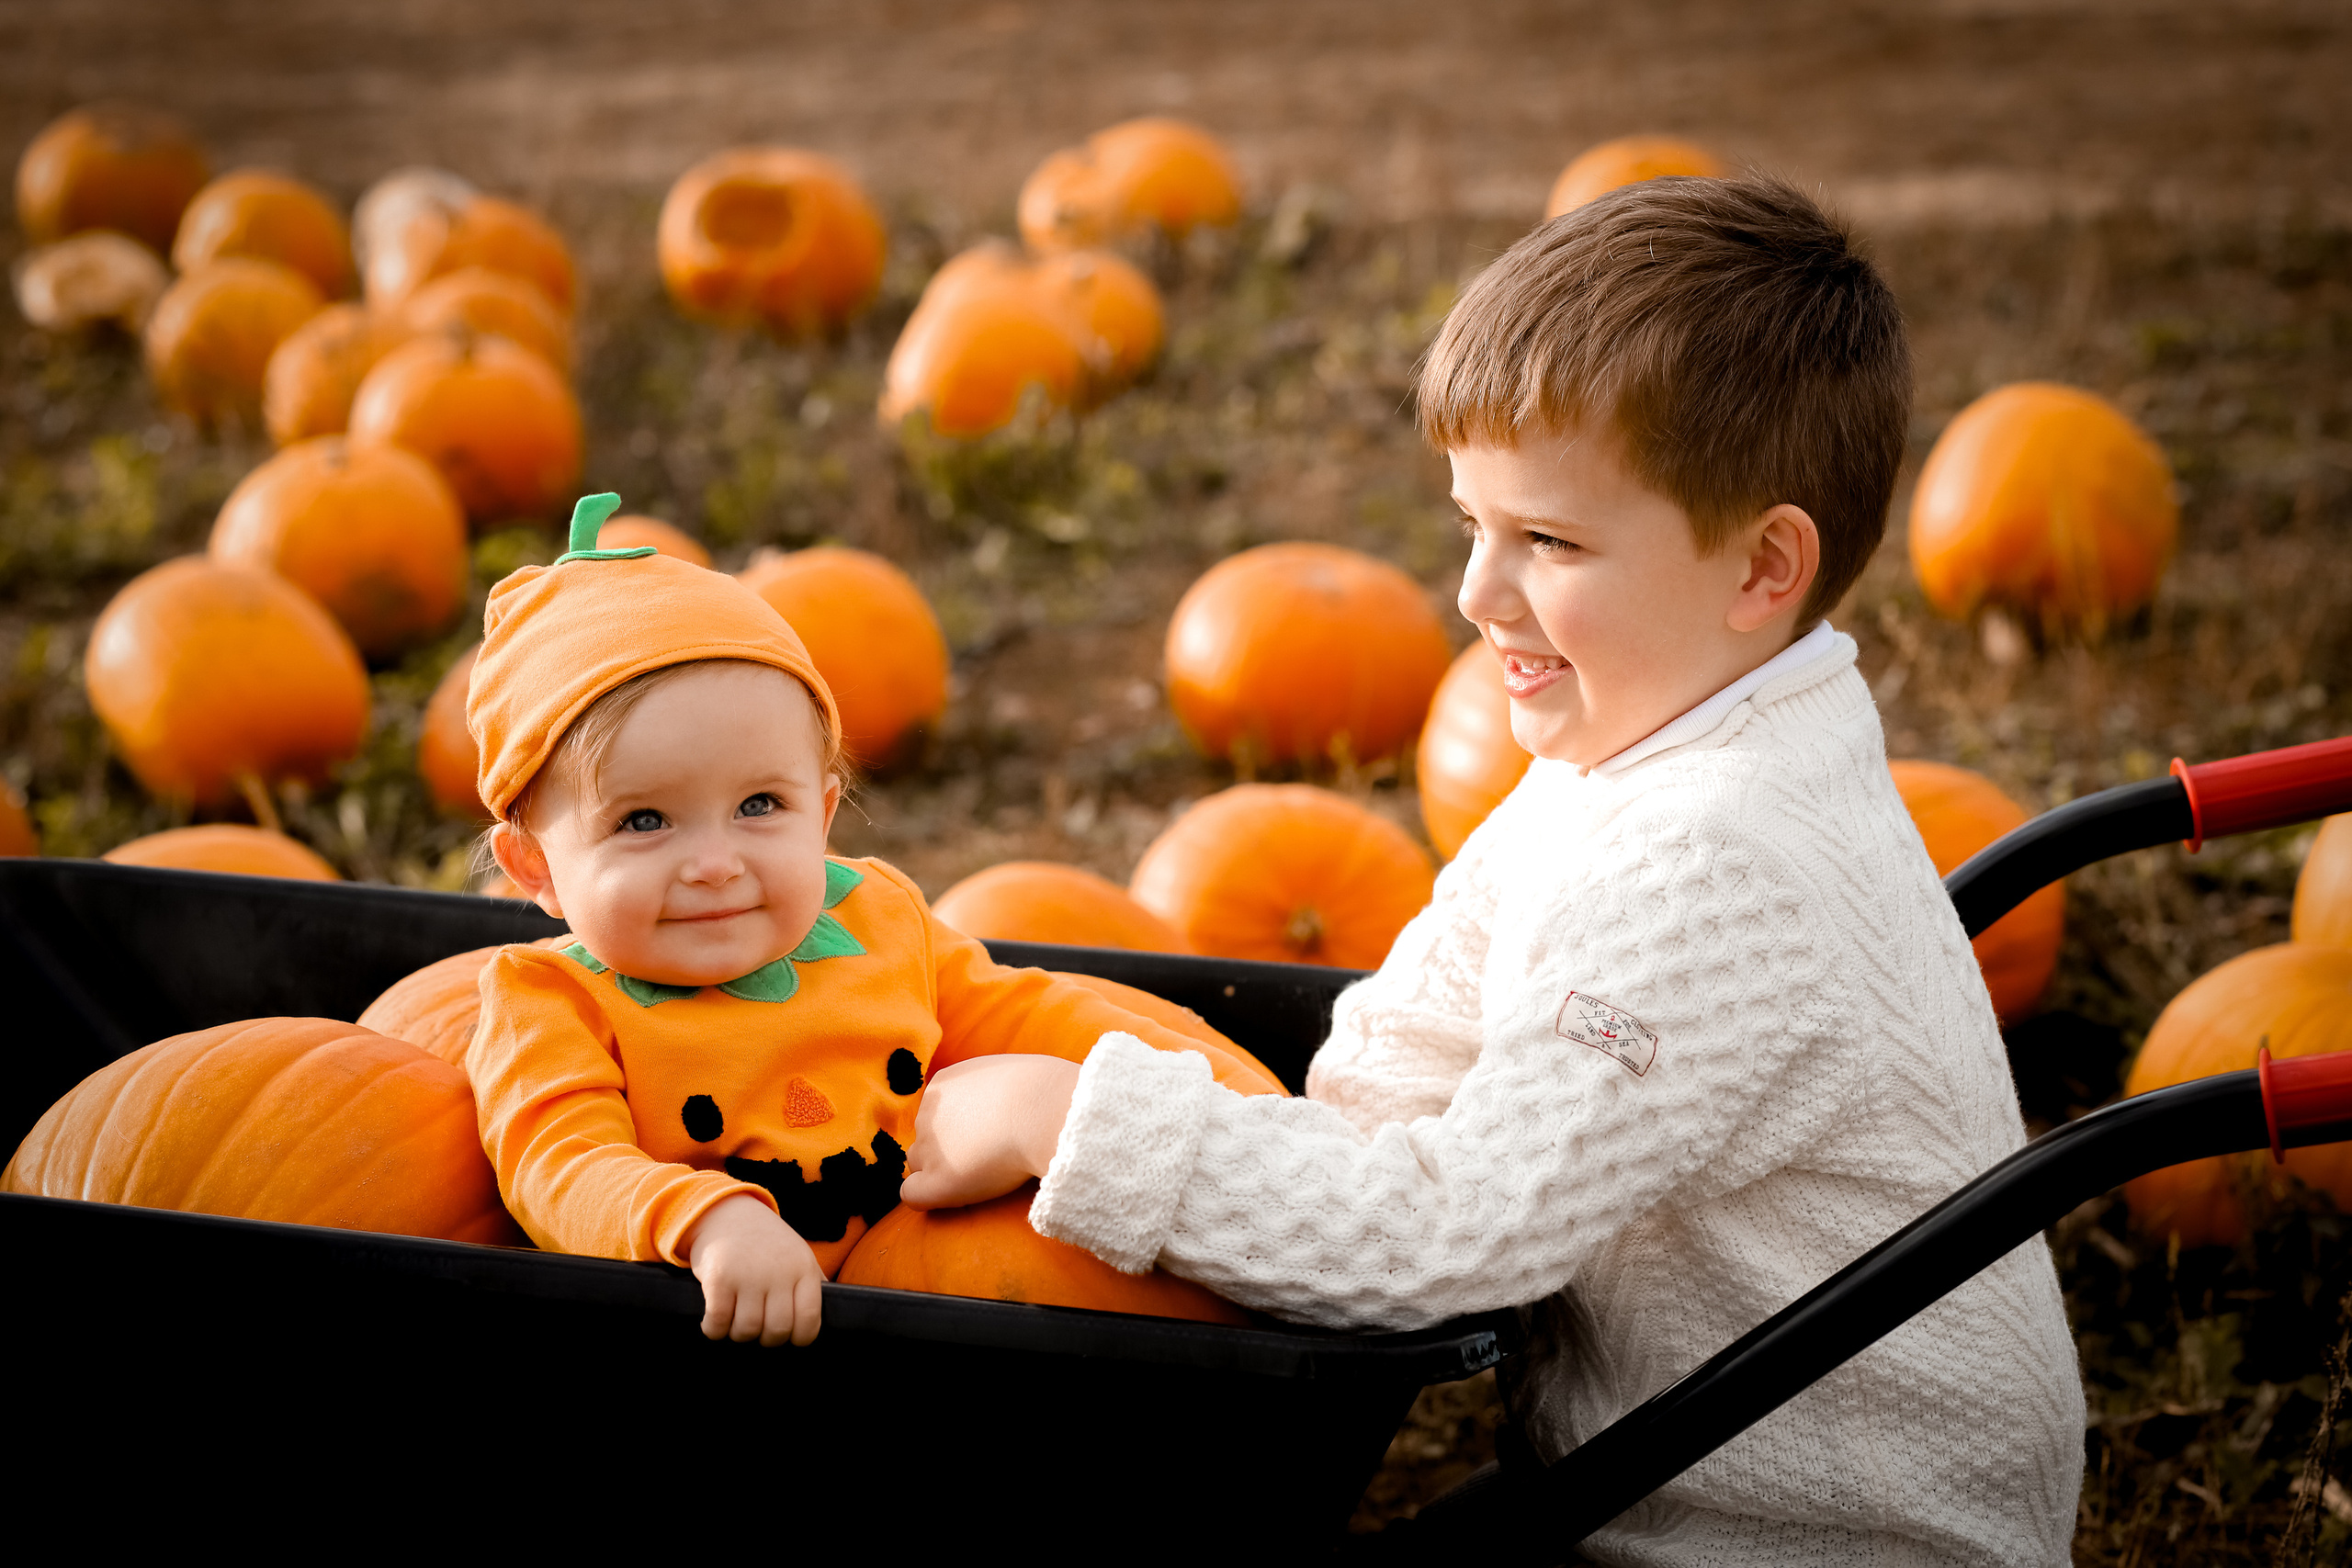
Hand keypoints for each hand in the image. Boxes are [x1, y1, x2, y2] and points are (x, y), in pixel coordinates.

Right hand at [683, 1194, 823, 1345]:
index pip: (809, 1319)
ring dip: (738, 1334)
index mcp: (803, 1268)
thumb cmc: (764, 1242)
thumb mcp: (797, 1254)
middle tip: (758, 1328)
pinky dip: (713, 1329)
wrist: (725, 1210)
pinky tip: (713, 1322)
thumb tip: (832, 1313)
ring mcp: (748, 1275)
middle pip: (777, 1331)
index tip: (789, 1335)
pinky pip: (718, 1323)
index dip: (800, 1337)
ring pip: (747, 1330)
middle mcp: (778, 1272)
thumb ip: (813, 1283)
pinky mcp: (719, 1278)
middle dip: (766, 1338)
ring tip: (735, 1321)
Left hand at [900, 1054, 1080, 1209]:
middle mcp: (928, 1114)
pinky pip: (913, 1195)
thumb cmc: (1041, 1091)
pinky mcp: (938, 1182)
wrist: (1043, 1112)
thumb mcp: (1007, 1072)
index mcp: (942, 1085)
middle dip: (947, 1148)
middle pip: (926, 1137)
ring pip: (919, 1165)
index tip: (982, 1134)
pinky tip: (951, 1197)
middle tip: (984, 1155)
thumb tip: (1000, 1105)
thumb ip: (989, 1089)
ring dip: (940, 1170)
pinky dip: (927, 1197)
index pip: (935, 1112)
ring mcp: (930, 1149)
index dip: (957, 1127)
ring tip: (977, 1175)